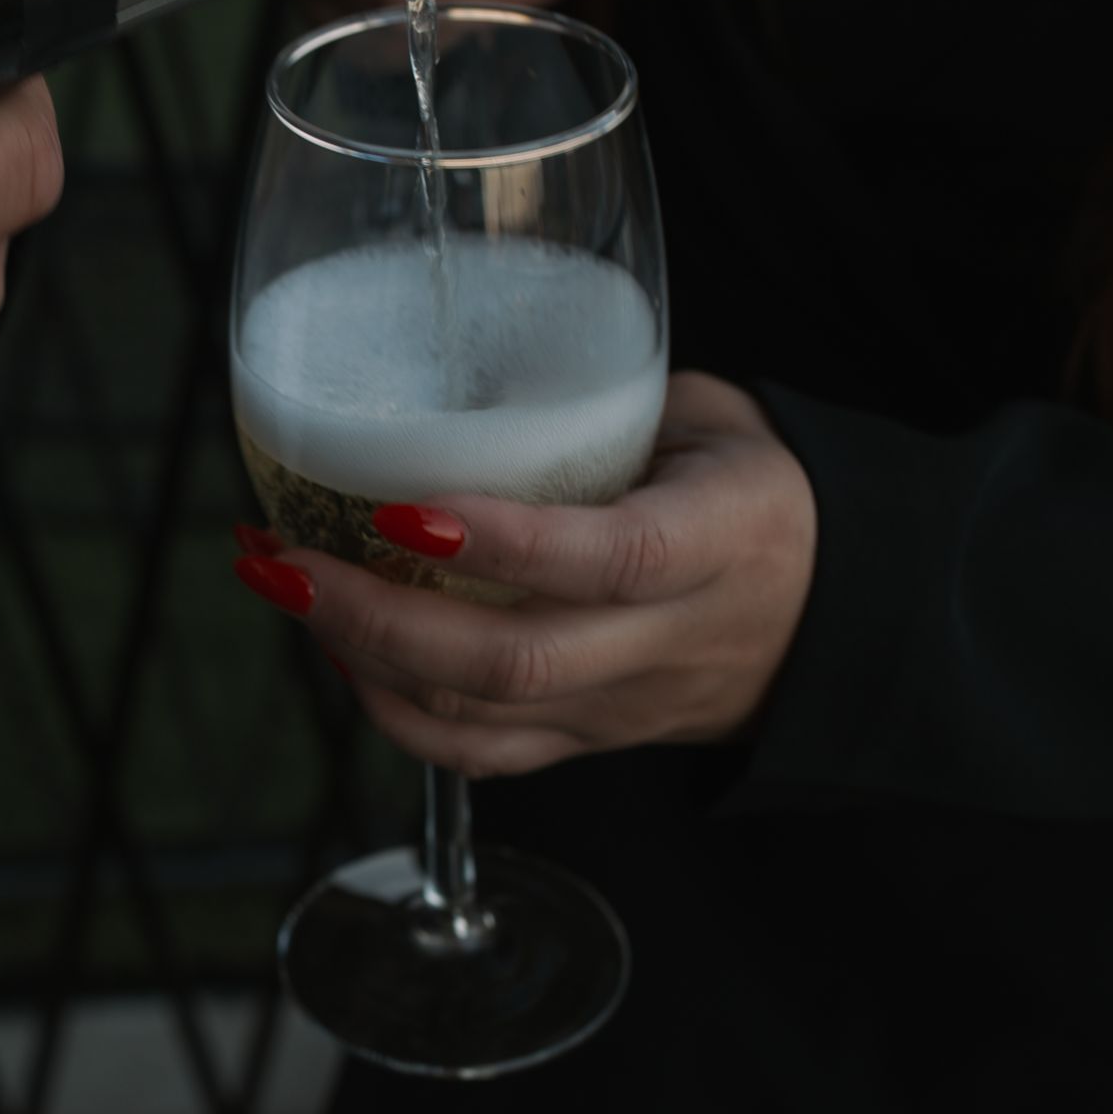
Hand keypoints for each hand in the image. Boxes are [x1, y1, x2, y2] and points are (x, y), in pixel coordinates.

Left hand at [232, 374, 817, 777]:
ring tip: (281, 581)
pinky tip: (336, 648)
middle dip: (375, 613)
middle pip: (515, 661)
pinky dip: (389, 709)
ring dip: (358, 656)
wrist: (830, 619)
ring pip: (479, 717)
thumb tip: (466, 360)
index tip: (401, 501)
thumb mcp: (714, 421)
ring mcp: (621, 705)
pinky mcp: (586, 742)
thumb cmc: (755, 492)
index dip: (505, 542)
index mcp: (723, 541)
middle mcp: (668, 641)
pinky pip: (475, 753)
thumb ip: (605, 399)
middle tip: (283, 554)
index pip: (613, 558)